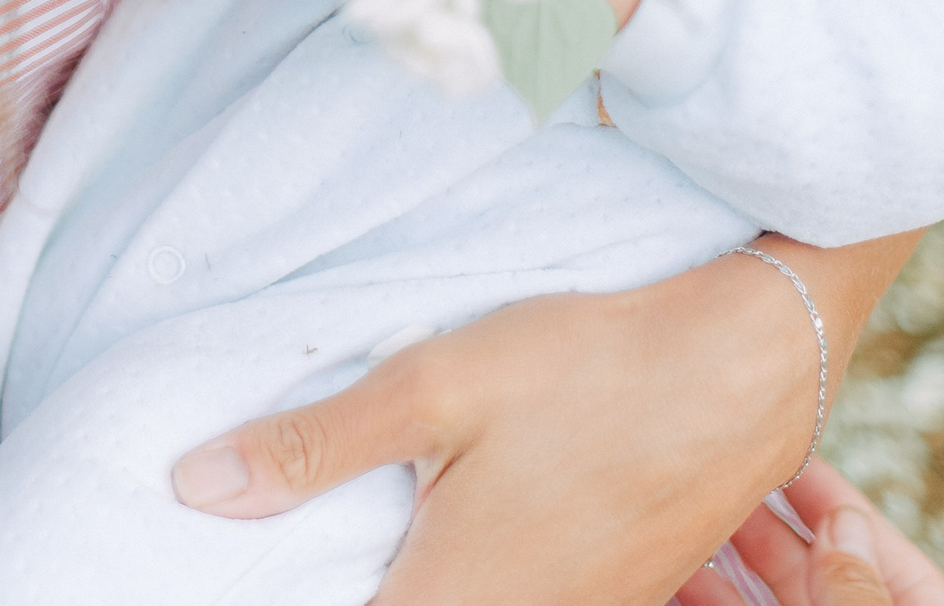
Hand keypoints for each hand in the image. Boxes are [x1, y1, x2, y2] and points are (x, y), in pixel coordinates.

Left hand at [170, 234, 914, 605]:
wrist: (748, 360)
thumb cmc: (587, 366)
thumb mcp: (432, 386)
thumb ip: (312, 447)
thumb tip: (195, 488)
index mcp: (453, 600)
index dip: (291, 588)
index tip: (253, 565)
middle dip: (352, 576)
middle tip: (312, 534)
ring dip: (423, 576)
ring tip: (386, 526)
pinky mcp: (620, 594)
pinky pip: (527, 599)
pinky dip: (479, 573)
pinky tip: (467, 522)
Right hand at [676, 464, 943, 605]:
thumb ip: (857, 592)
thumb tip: (841, 523)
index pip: (885, 553)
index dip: (837, 498)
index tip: (791, 449)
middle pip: (815, 570)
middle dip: (764, 521)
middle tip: (720, 470)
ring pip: (768, 596)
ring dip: (724, 558)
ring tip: (685, 514)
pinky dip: (707, 597)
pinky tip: (676, 572)